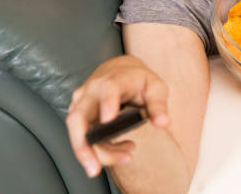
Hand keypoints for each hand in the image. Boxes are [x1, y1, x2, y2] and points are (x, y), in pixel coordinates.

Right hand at [66, 54, 169, 177]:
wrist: (120, 71)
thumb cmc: (139, 81)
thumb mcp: (156, 87)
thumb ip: (159, 104)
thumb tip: (163, 122)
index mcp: (113, 80)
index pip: (109, 89)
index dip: (108, 103)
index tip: (108, 120)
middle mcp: (92, 91)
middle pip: (78, 118)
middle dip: (82, 145)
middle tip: (94, 168)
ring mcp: (81, 104)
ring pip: (79, 133)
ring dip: (98, 152)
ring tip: (127, 155)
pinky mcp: (78, 116)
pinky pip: (84, 138)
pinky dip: (101, 149)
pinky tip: (121, 150)